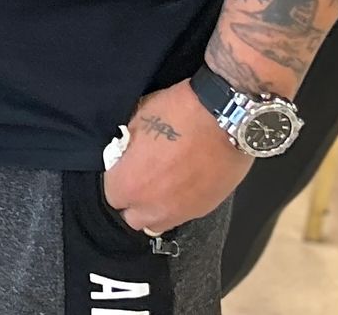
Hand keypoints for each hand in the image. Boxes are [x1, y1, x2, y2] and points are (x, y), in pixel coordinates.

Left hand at [104, 80, 251, 234]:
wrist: (226, 118)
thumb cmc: (176, 114)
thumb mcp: (137, 121)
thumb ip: (127, 147)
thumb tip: (126, 153)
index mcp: (130, 184)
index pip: (111, 196)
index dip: (116, 181)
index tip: (121, 170)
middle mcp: (154, 206)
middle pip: (133, 218)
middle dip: (132, 201)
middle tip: (138, 180)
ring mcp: (182, 212)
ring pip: (159, 224)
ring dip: (154, 209)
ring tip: (159, 186)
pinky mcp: (206, 209)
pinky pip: (183, 216)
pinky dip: (178, 205)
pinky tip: (181, 185)